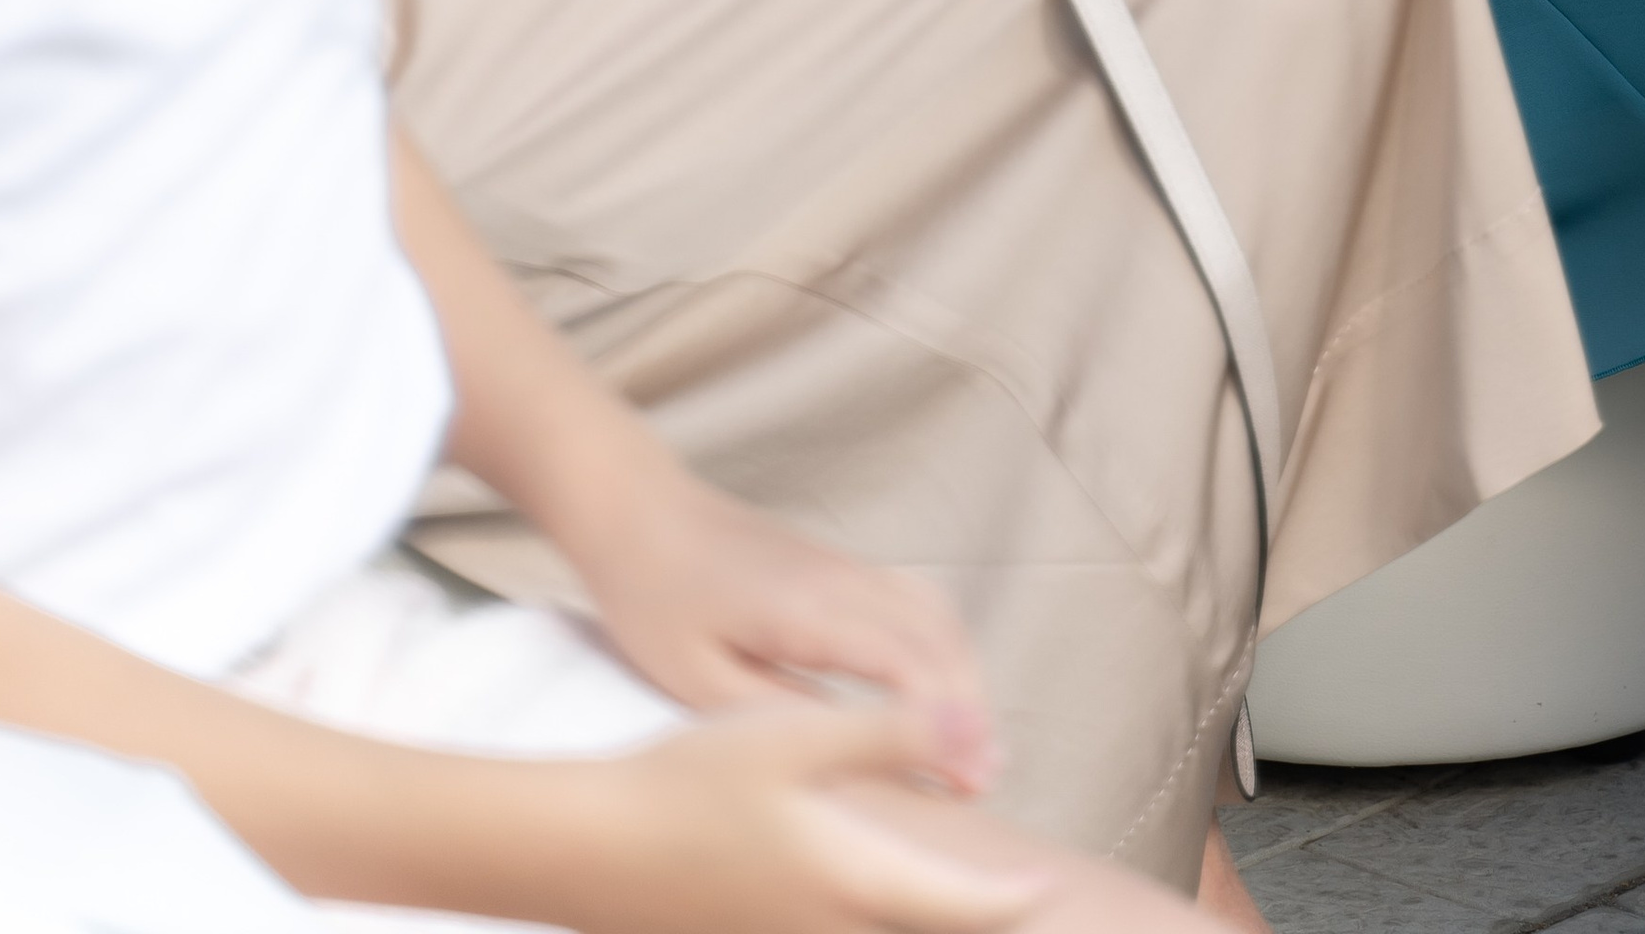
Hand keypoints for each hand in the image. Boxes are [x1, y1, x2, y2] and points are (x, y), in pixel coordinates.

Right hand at [561, 700, 1045, 933]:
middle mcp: (827, 932)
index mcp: (852, 883)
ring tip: (952, 901)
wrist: (586, 850)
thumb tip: (971, 731)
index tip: (1058, 892)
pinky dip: (871, 919)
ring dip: (921, 921)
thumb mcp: (796, 736)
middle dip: (971, 921)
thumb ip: (890, 735)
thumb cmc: (691, 783)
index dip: (1015, 902)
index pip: (961, 910)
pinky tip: (867, 893)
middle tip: (1017, 900)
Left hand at [571, 460, 993, 786]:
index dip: (945, 722)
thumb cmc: (656, 597)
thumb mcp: (696, 677)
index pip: (905, 663)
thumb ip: (774, 711)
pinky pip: (915, 597)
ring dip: (964, 672)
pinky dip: (943, 643)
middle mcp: (840, 579)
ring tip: (972, 738)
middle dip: (971, 707)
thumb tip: (844, 744)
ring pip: (935, 610)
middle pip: (938, 636)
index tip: (967, 775)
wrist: (641, 512)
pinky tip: (939, 682)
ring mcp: (844, 564)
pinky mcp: (839, 563)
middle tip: (983, 776)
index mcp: (805, 610)